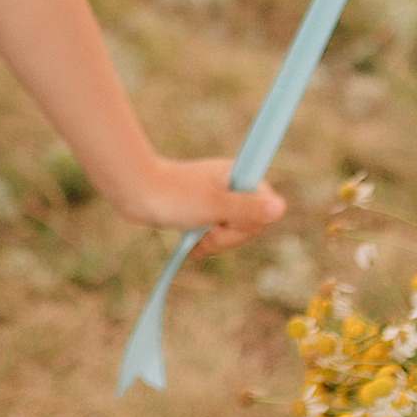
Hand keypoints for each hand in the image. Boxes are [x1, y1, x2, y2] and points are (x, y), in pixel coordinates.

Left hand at [121, 157, 285, 255]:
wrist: (134, 192)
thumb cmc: (173, 195)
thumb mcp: (213, 206)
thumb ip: (248, 210)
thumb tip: (281, 208)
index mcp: (238, 175)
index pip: (265, 206)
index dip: (248, 222)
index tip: (224, 222)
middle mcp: (231, 184)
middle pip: (250, 222)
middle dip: (228, 235)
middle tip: (205, 230)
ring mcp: (218, 197)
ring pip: (232, 231)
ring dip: (214, 241)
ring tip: (194, 234)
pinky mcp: (203, 210)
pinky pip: (216, 233)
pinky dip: (206, 241)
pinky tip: (192, 241)